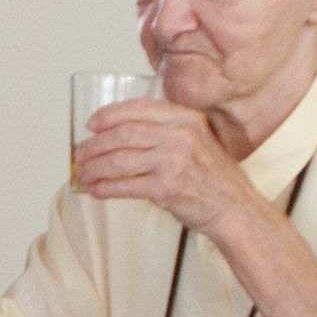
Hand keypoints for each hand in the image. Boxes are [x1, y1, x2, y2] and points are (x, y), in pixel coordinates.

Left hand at [69, 98, 253, 234]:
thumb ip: (168, 131)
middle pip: (123, 134)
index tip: (92, 124)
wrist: (235, 208)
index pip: (138, 109)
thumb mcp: (197, 140)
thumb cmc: (214, 178)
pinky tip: (96, 190)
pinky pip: (126, 185)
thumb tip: (122, 133)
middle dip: (95, 145)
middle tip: (81, 153)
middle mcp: (181, 136)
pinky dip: (106, 188)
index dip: (109, 115)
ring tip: (83, 173)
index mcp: (186, 119)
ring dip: (95, 167)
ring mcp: (174, 161)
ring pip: (120, 160)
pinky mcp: (167, 188)